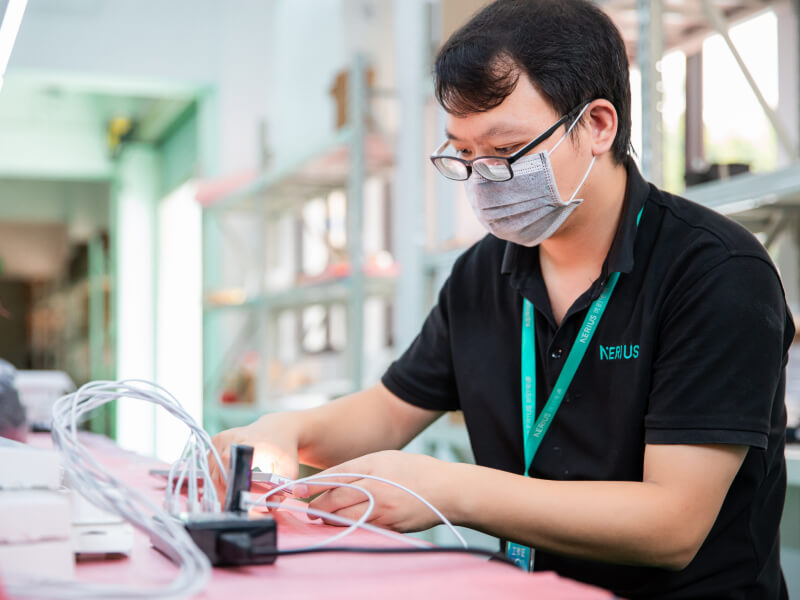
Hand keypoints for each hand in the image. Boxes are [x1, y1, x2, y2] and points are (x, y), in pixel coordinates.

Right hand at [208, 413, 300, 501]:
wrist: (278, 429)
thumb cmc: (283, 450)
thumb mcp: (289, 469)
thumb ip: (281, 488)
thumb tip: (271, 504)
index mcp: (251, 443)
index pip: (229, 463)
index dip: (226, 484)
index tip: (230, 502)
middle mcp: (234, 437)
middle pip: (217, 469)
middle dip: (219, 491)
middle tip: (227, 506)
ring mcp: (223, 437)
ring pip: (210, 467)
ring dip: (215, 484)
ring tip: (227, 496)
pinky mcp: (217, 439)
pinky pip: (208, 462)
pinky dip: (213, 473)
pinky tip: (224, 481)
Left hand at [306, 450, 456, 532]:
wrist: (447, 490)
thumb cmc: (416, 470)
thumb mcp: (386, 458)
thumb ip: (360, 467)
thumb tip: (333, 480)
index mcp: (373, 465)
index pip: (335, 475)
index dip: (313, 484)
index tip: (296, 489)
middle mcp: (375, 487)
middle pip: (334, 499)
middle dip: (317, 505)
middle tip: (309, 508)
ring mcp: (382, 508)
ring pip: (344, 517)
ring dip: (329, 519)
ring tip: (323, 517)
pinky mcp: (389, 525)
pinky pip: (361, 528)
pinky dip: (349, 527)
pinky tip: (344, 525)